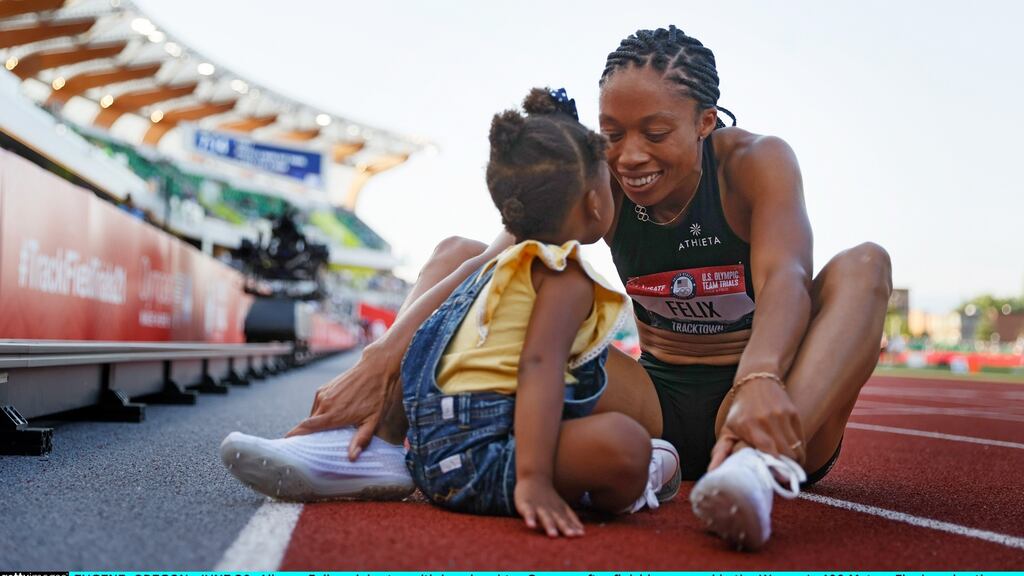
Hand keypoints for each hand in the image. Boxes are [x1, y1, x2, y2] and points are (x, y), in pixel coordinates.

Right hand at [285, 341, 399, 460]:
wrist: (375, 369)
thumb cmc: (376, 395)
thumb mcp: (373, 421)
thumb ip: (361, 439)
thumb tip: (352, 457)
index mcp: (334, 414)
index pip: (307, 428)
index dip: (295, 436)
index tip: (287, 444)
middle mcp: (325, 404)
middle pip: (308, 424)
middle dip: (306, 435)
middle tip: (312, 446)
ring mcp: (323, 394)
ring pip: (312, 415)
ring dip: (316, 424)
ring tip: (326, 432)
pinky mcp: (324, 388)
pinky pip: (316, 406)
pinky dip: (320, 413)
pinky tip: (331, 416)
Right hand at [514, 477, 583, 537]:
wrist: (534, 477)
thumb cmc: (548, 496)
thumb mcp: (562, 506)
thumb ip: (571, 518)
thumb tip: (582, 532)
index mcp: (560, 510)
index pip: (568, 521)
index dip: (574, 528)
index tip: (580, 535)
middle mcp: (551, 510)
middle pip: (559, 519)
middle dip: (565, 528)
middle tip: (571, 536)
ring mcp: (539, 507)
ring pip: (545, 517)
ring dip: (550, 526)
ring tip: (553, 535)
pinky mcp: (526, 505)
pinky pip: (528, 513)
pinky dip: (530, 519)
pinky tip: (531, 526)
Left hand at [709, 378, 804, 469]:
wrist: (756, 381)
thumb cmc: (740, 410)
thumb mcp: (728, 429)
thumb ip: (720, 452)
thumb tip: (712, 473)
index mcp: (750, 426)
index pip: (769, 452)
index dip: (777, 468)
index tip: (779, 481)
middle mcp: (767, 421)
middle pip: (786, 454)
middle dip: (787, 469)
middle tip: (784, 477)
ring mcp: (782, 416)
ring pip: (797, 448)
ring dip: (795, 461)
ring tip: (790, 468)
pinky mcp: (793, 413)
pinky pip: (801, 438)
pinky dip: (800, 449)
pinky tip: (794, 455)